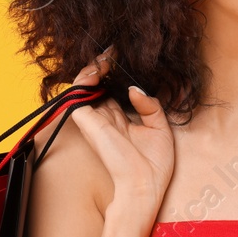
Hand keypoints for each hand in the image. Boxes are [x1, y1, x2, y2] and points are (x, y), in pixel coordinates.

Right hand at [66, 49, 174, 215]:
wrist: (145, 185)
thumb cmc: (153, 165)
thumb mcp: (160, 128)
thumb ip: (149, 105)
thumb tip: (133, 88)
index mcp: (121, 120)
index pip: (111, 89)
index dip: (115, 72)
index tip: (123, 55)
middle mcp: (105, 118)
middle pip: (96, 84)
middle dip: (103, 64)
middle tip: (114, 51)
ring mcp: (95, 119)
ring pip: (83, 85)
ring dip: (92, 67)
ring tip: (106, 57)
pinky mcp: (88, 121)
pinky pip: (77, 93)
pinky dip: (83, 77)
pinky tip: (99, 68)